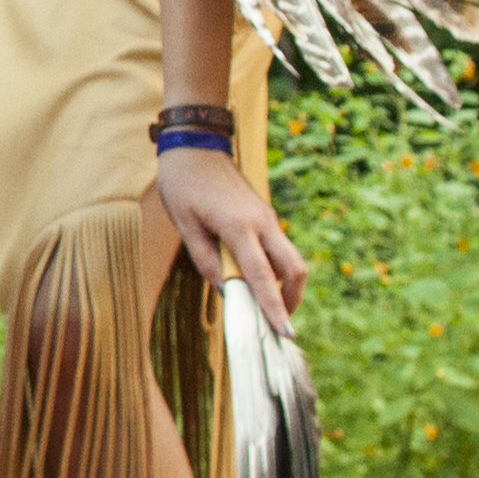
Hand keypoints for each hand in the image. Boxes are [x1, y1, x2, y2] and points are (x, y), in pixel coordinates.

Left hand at [150, 143, 307, 335]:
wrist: (196, 143)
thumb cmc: (183, 183)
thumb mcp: (184, 224)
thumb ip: (206, 260)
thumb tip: (226, 291)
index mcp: (239, 227)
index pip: (262, 276)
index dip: (273, 307)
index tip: (285, 334)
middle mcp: (262, 223)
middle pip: (294, 269)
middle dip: (292, 300)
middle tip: (277, 324)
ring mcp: (267, 218)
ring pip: (291, 259)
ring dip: (285, 285)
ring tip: (265, 307)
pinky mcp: (264, 215)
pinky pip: (278, 248)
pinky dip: (275, 270)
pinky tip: (256, 281)